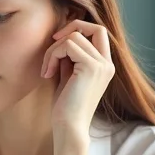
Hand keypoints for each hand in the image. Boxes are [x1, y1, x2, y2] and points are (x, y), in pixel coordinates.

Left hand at [40, 19, 115, 136]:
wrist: (69, 128)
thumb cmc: (65, 107)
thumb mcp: (68, 75)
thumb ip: (69, 57)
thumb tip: (60, 37)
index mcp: (105, 65)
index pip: (99, 32)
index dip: (78, 29)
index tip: (57, 42)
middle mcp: (108, 64)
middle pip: (94, 27)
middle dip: (69, 29)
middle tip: (52, 46)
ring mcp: (102, 65)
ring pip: (75, 36)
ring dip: (53, 49)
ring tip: (47, 69)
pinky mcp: (91, 68)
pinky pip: (68, 45)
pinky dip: (52, 55)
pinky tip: (47, 74)